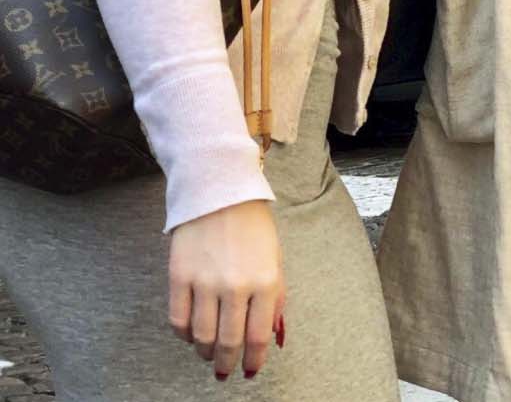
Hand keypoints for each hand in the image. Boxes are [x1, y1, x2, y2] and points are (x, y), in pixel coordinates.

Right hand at [167, 199, 284, 380]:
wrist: (220, 195)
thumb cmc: (253, 228)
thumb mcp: (275, 260)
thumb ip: (276, 298)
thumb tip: (270, 335)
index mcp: (266, 282)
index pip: (258, 336)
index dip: (253, 360)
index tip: (249, 371)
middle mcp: (236, 286)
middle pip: (228, 342)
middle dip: (227, 364)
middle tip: (224, 372)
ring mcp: (205, 283)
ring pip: (201, 336)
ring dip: (205, 352)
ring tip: (208, 354)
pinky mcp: (179, 278)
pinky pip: (178, 320)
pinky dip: (184, 335)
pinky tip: (190, 335)